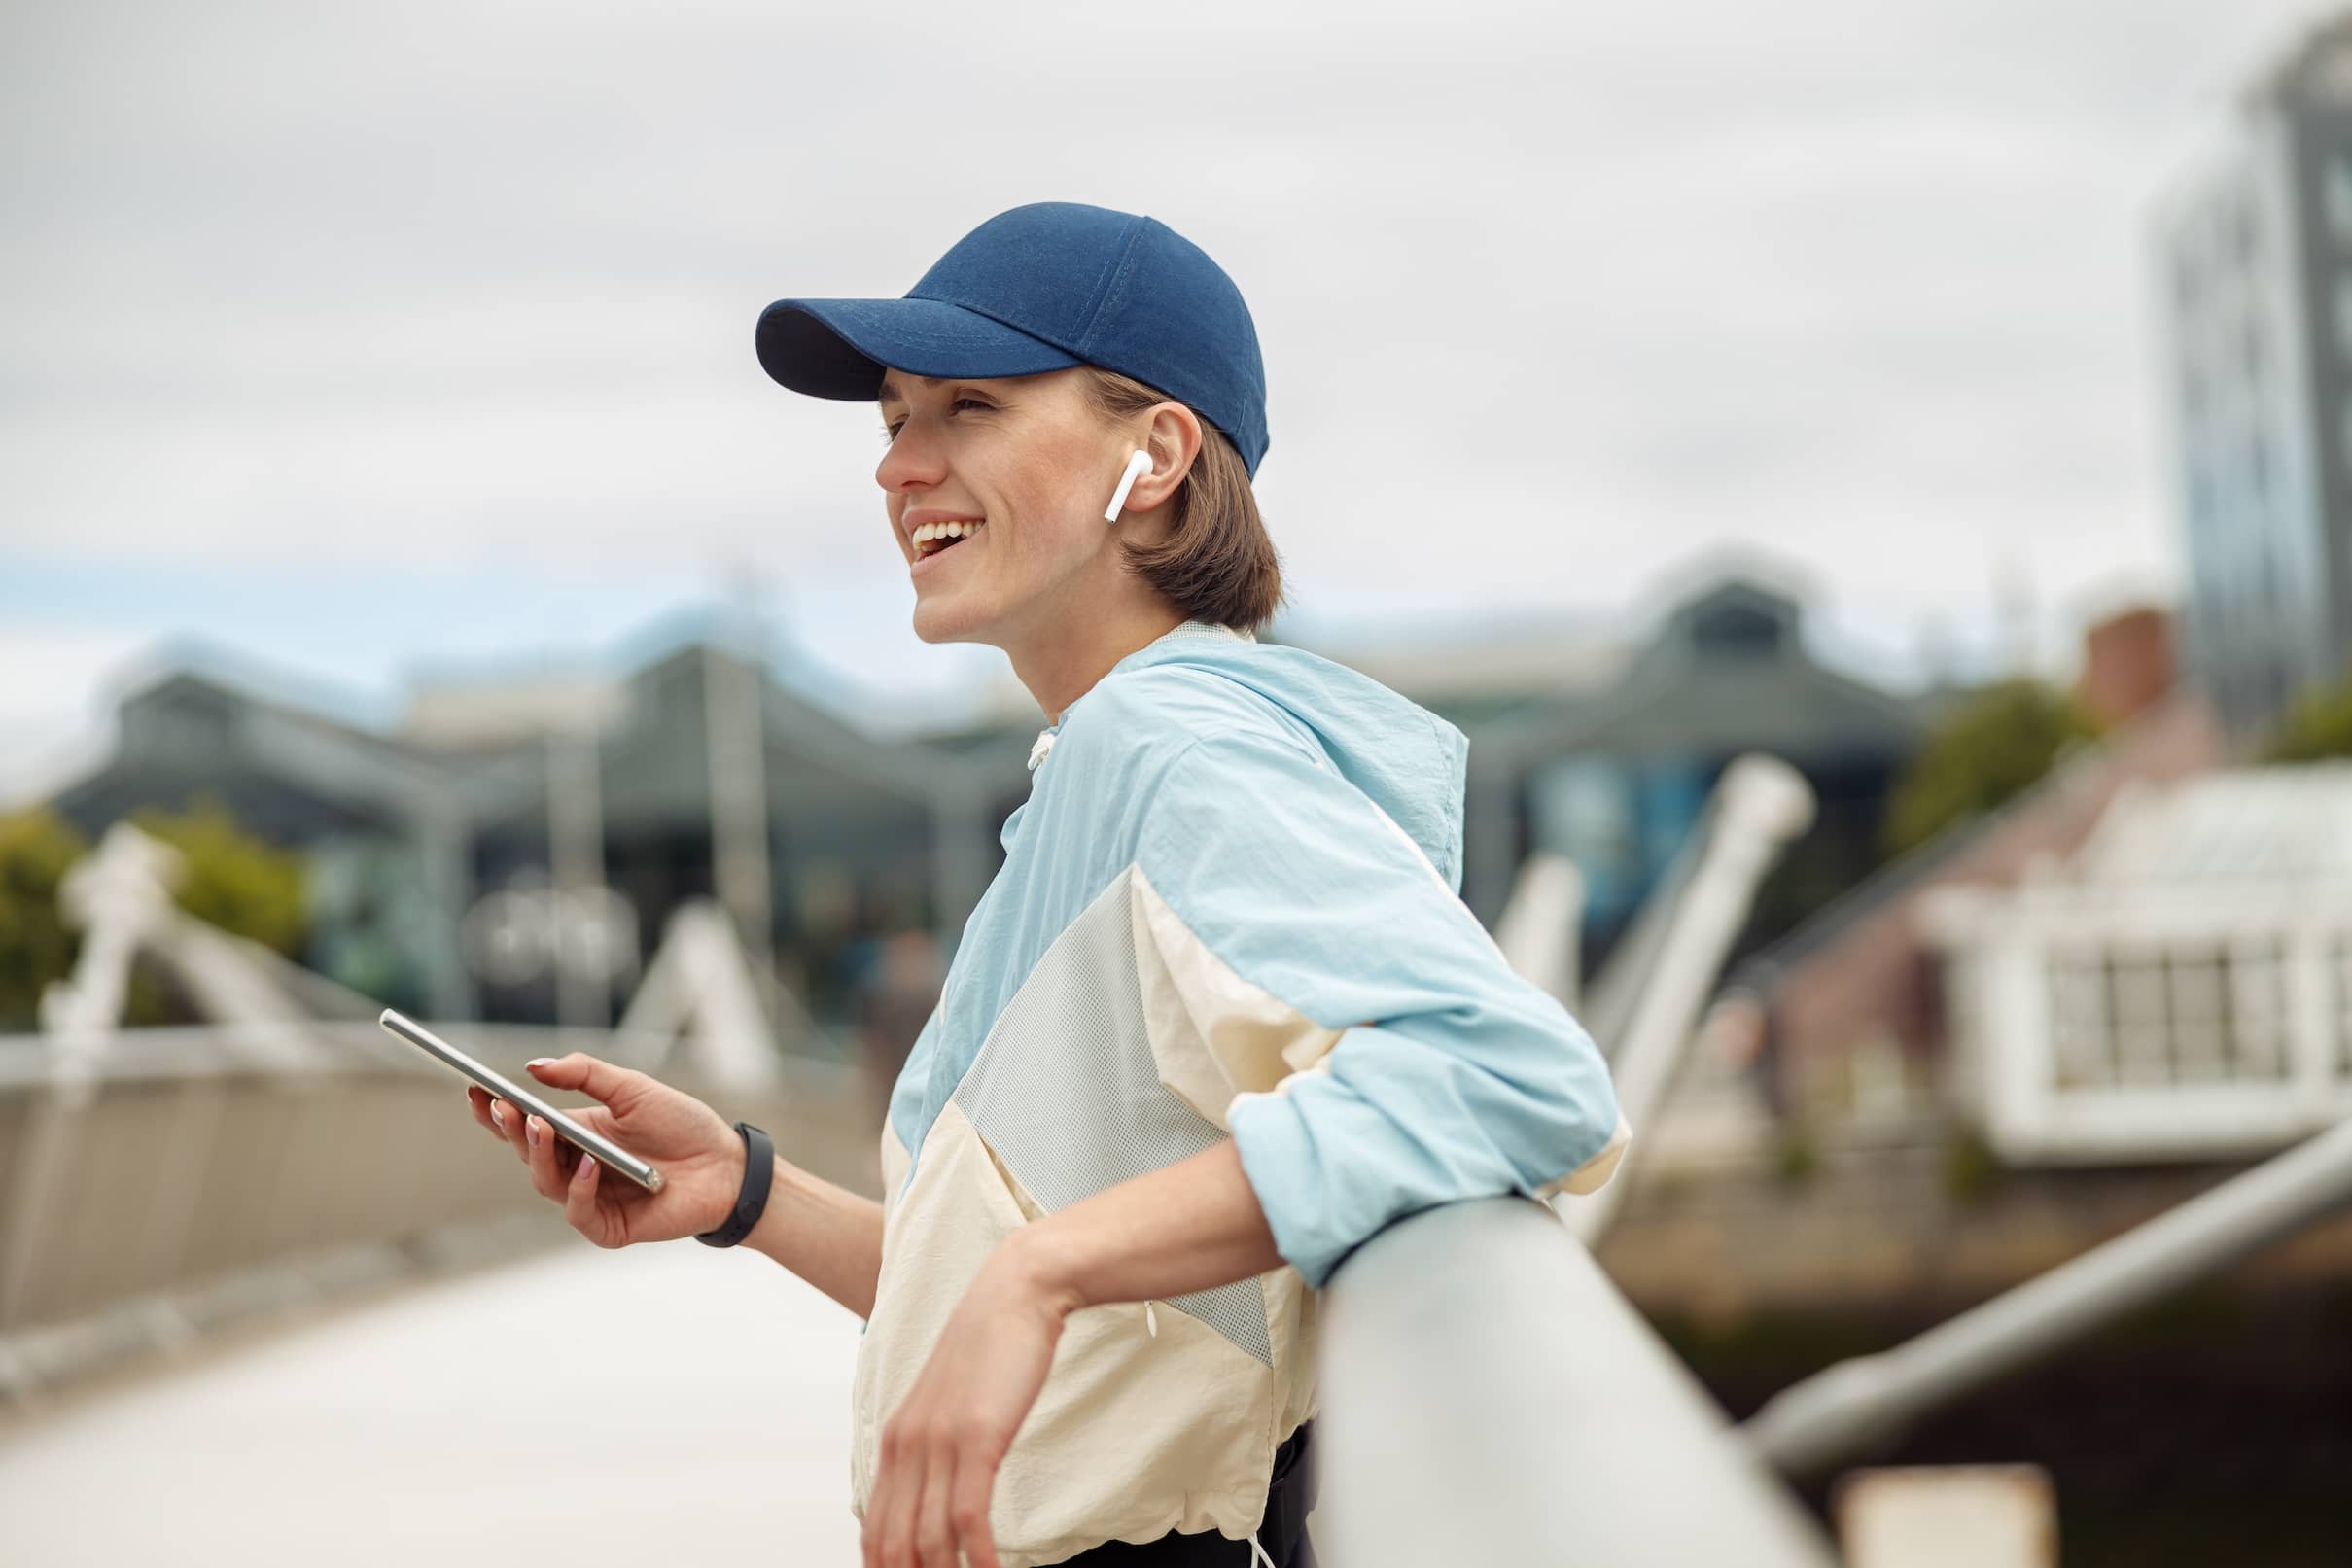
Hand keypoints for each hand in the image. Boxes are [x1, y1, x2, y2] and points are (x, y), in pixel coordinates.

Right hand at [469, 1054, 743, 1247]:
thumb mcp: (633, 1089)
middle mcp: (574, 1167)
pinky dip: (581, 1189)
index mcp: (575, 1134)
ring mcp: (589, 1198)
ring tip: (543, 1126)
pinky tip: (590, 1165)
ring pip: (546, 1182)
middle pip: (527, 1152)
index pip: (523, 1124)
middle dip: (511, 1129)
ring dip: (541, 1155)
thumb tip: (533, 1066)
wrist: (725, 1164)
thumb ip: (585, 1075)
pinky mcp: (608, 1227)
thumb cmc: (681, 1125)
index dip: (495, 1111)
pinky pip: (579, 1212)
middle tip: (504, 1106)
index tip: (474, 1089)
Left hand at [864, 1240, 1071, 1567]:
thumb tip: (941, 1494)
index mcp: (895, 1441)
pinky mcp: (979, 1438)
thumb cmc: (992, 1348)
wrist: (1016, 1293)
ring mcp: (940, 1443)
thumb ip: (938, 1447)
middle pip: (894, 1544)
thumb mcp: (951, 1404)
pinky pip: (969, 1517)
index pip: (874, 1530)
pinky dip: (979, 1558)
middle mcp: (908, 1446)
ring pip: (928, 1539)